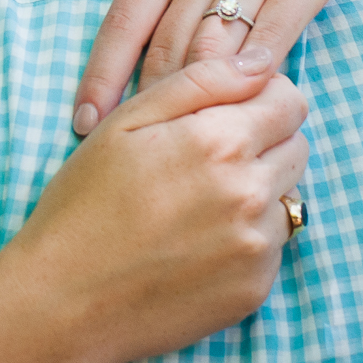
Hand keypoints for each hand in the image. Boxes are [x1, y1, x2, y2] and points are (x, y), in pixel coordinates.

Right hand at [0, 49, 307, 362]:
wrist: (64, 300)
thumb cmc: (85, 203)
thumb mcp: (127, 122)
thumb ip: (202, 82)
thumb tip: (262, 61)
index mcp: (220, 141)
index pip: (290, 100)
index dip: (262, 98)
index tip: (229, 111)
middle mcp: (251, 193)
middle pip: (297, 146)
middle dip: (264, 142)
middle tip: (206, 158)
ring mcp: (258, 246)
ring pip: (288, 197)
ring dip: (258, 191)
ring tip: (197, 204)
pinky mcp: (255, 288)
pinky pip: (273, 246)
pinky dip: (246, 237)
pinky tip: (196, 243)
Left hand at [29, 0, 362, 135]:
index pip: (123, 21)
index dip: (99, 75)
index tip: (81, 121)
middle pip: (166, 50)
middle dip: (144, 104)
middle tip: (128, 151)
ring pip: (216, 52)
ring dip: (195, 101)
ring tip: (178, 148)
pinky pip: (274, 41)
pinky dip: (255, 77)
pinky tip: (241, 109)